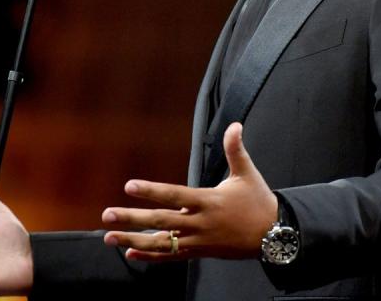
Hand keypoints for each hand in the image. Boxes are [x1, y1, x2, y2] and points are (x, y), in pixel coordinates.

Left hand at [101, 122, 277, 260]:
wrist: (273, 235)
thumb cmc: (258, 202)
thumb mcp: (247, 173)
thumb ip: (236, 149)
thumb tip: (235, 125)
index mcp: (208, 201)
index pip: (174, 195)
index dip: (151, 191)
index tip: (129, 186)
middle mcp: (199, 223)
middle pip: (160, 222)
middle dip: (132, 219)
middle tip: (107, 214)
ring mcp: (198, 240)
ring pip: (161, 243)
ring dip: (133, 240)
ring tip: (108, 237)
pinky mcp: (199, 252)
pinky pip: (171, 256)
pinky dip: (150, 256)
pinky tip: (130, 252)